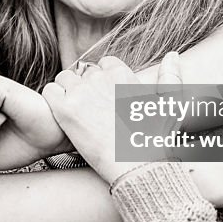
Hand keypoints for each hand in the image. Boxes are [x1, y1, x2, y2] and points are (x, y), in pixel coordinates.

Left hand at [43, 55, 180, 183]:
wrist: (135, 166)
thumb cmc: (154, 141)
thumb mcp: (169, 106)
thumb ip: (170, 77)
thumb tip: (172, 54)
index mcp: (122, 74)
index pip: (104, 64)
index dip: (103, 80)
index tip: (106, 99)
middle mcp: (100, 78)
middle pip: (83, 72)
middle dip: (85, 87)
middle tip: (91, 111)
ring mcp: (81, 93)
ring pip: (64, 80)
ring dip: (67, 92)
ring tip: (77, 114)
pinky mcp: (65, 109)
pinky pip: (49, 92)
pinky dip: (53, 102)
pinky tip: (64, 117)